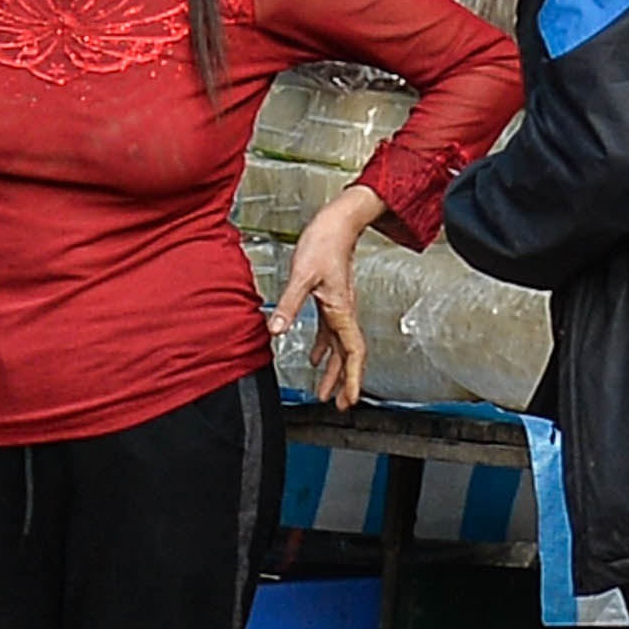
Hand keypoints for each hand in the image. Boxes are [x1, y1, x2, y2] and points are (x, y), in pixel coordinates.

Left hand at [287, 188, 385, 408]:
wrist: (337, 223)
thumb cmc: (324, 244)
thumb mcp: (302, 276)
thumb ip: (288, 305)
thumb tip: (275, 330)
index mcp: (342, 311)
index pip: (353, 353)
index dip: (353, 379)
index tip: (351, 399)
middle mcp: (344, 313)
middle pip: (348, 356)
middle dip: (345, 382)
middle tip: (340, 404)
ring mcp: (339, 308)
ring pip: (340, 347)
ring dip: (333, 369)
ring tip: (326, 390)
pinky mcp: (331, 301)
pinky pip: (330, 333)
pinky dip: (324, 349)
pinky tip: (313, 356)